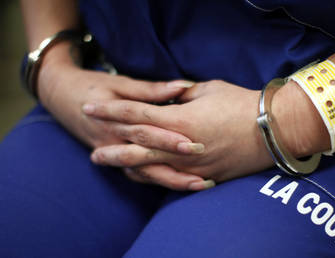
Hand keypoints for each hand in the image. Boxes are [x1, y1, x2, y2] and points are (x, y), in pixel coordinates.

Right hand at [38, 43, 213, 189]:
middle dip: (176, 170)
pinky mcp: (114, 158)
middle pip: (147, 160)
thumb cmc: (92, 86)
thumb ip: (151, 90)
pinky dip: (158, 180)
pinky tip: (181, 183)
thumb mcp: (120, 84)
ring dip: (171, 181)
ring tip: (200, 185)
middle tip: (203, 177)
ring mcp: (113, 153)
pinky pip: (137, 174)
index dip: (170, 141)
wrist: (59, 95)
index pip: (146, 133)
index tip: (194, 145)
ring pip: (144, 173)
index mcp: (115, 122)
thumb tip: (183, 86)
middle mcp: (114, 142)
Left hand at [83, 79, 323, 182]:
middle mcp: (181, 146)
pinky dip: (155, 178)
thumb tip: (170, 98)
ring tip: (113, 167)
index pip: (136, 114)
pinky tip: (145, 177)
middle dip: (112, 148)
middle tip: (93, 151)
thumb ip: (183, 95)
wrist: (273, 129)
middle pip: (137, 147)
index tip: (91, 108)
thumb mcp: (209, 89)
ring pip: (151, 168)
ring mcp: (192, 165)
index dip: (111, 111)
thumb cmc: (242, 104)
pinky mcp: (205, 176)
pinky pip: (173, 180)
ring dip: (128, 167)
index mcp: (181, 119)